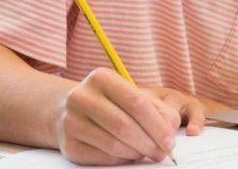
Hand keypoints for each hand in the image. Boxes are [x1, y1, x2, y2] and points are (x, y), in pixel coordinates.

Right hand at [54, 68, 202, 164]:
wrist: (72, 111)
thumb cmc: (111, 103)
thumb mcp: (133, 96)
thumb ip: (157, 109)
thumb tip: (170, 128)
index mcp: (101, 78)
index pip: (136, 103)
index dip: (156, 125)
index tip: (170, 140)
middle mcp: (82, 96)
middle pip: (124, 125)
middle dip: (149, 143)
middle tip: (162, 152)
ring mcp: (71, 121)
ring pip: (113, 144)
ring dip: (136, 153)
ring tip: (147, 153)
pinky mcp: (68, 144)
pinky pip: (101, 157)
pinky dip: (121, 160)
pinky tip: (130, 155)